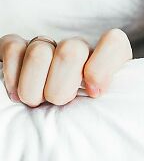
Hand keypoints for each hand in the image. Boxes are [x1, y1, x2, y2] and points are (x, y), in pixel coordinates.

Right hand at [1, 29, 132, 106]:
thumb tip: (95, 92)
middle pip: (71, 51)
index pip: (114, 42)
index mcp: (106, 60)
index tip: (93, 93)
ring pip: (39, 53)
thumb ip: (108, 100)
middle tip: (58, 103)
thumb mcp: (101, 111)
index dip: (102, 67)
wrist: (46, 117)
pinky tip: (16, 94)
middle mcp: (77, 48)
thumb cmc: (80, 115)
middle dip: (60, 88)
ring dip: (34, 88)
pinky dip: (12, 76)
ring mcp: (48, 45)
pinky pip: (13, 48)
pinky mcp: (18, 48)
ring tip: (37, 102)